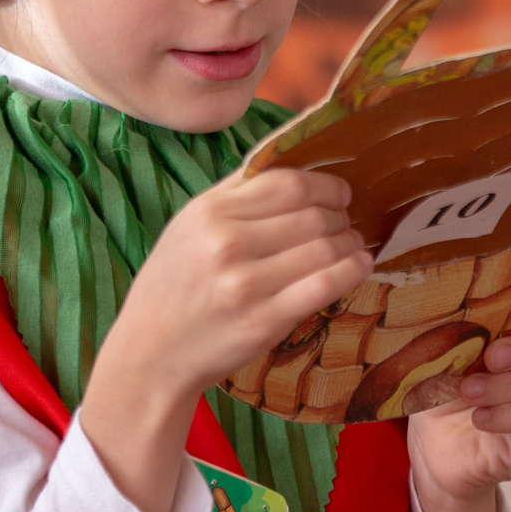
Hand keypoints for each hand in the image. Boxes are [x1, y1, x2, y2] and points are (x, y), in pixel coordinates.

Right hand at [79, 168, 370, 511]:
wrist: (151, 353)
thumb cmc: (174, 287)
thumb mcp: (188, 226)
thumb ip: (235, 193)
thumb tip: (289, 158)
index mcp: (209, 213)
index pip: (287, 183)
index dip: (325, 185)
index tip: (340, 193)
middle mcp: (226, 243)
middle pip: (312, 214)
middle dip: (341, 216)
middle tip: (347, 223)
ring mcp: (246, 284)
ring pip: (324, 247)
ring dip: (351, 243)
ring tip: (354, 246)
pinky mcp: (264, 321)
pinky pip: (325, 285)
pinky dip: (352, 271)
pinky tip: (359, 265)